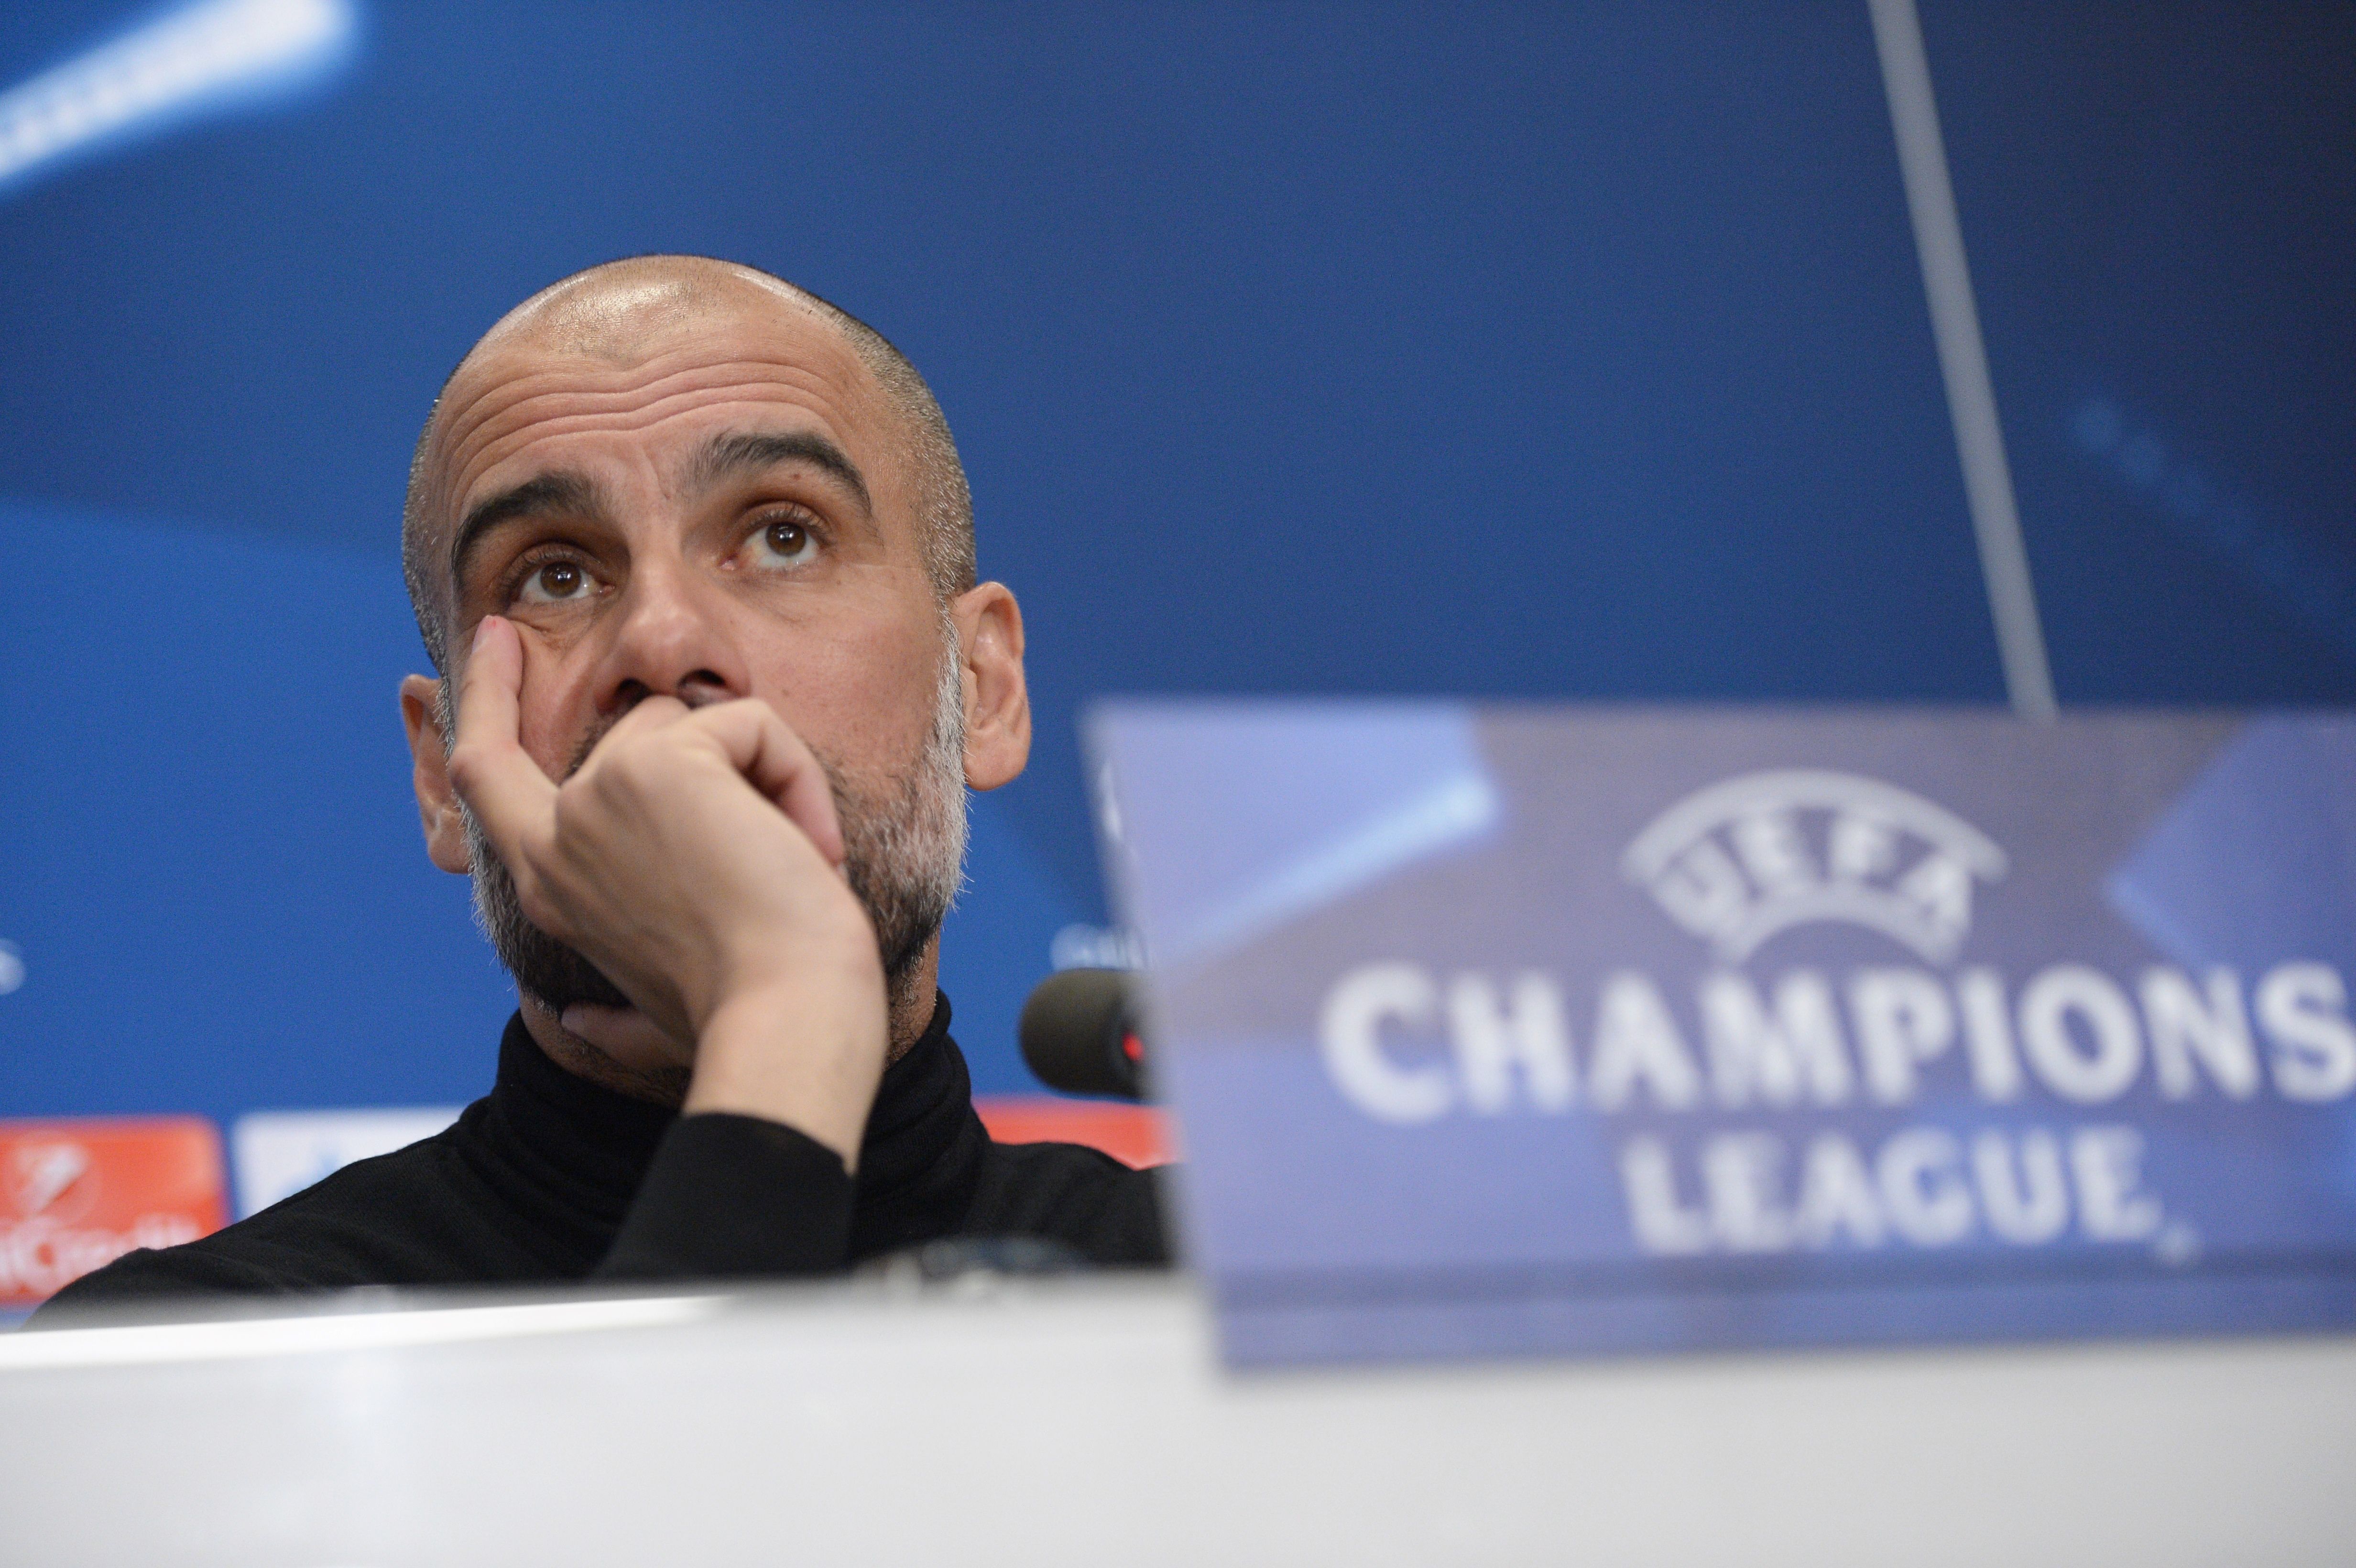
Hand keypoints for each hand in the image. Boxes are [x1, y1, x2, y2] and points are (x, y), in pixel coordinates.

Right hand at [446, 615, 889, 1164]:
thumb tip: (568, 1024)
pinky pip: (750, 723)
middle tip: (788, 835)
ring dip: (770, 783)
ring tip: (793, 869)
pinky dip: (797, 779)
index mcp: (551, 887)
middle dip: (714, 748)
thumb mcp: (653, 1015)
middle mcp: (559, 836)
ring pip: (700, 722)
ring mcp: (598, 795)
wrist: (788, 1018)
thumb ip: (607, 1017)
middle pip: (638, 728)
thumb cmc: (740, 1020)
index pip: (488, 769)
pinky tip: (806, 852)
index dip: (485, 696)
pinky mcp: (658, 765)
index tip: (498, 635)